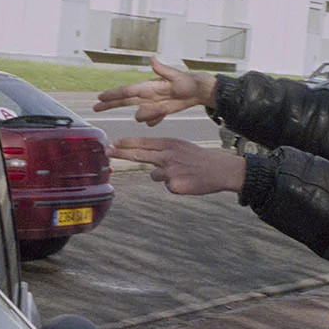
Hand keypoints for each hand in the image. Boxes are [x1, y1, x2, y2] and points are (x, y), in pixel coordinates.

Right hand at [93, 57, 217, 125]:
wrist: (197, 91)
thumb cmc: (188, 81)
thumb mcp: (176, 76)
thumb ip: (162, 70)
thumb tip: (152, 59)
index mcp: (148, 86)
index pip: (126, 91)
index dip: (113, 95)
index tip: (100, 97)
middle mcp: (147, 95)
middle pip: (124, 101)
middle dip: (110, 104)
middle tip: (96, 108)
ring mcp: (152, 104)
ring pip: (140, 115)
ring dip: (149, 115)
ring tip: (163, 109)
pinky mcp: (159, 112)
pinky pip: (151, 121)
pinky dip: (155, 120)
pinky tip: (163, 114)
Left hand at [111, 137, 247, 195]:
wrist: (220, 170)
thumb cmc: (200, 158)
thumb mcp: (181, 146)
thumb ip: (163, 150)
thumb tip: (145, 158)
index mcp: (170, 144)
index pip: (143, 143)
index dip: (127, 143)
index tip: (113, 143)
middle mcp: (167, 156)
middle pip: (139, 155)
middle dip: (121, 153)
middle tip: (108, 151)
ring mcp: (170, 171)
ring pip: (154, 175)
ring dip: (164, 176)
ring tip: (182, 173)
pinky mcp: (174, 186)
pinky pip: (166, 186)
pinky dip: (174, 185)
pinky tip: (187, 181)